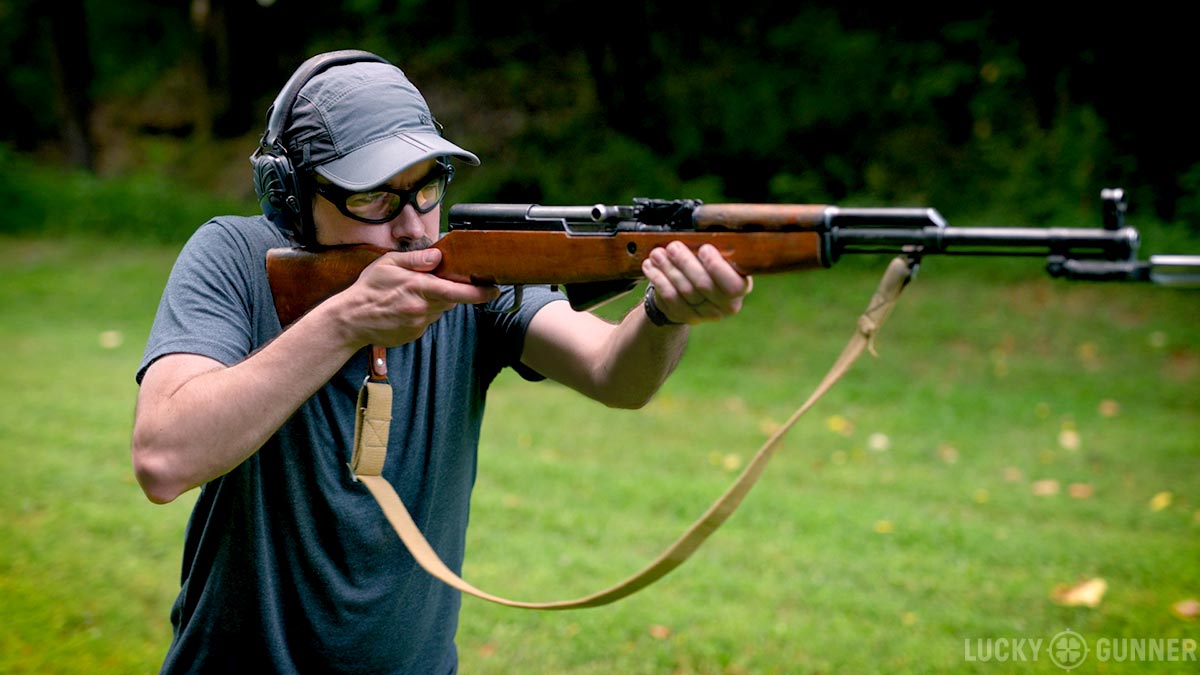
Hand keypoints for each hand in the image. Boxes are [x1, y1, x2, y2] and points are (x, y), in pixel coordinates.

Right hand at [331, 247, 498, 346]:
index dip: (480, 292)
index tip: (494, 290)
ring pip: (438, 310)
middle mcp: (423, 309)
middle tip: (429, 283)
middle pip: (450, 300)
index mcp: (419, 289)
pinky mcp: (414, 334)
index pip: (458, 292)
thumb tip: (438, 256)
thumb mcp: (388, 264)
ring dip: (432, 302)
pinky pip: (426, 321)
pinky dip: (421, 313)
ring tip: (408, 295)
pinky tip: (402, 308)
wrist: (350, 320)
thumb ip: (416, 260)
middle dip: (447, 291)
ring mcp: (419, 324)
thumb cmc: (368, 289)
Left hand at [641, 241, 752, 324]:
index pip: (733, 285)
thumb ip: (713, 249)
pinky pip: (670, 298)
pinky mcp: (687, 316)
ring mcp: (706, 314)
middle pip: (704, 285)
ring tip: (657, 254)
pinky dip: (658, 280)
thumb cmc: (706, 266)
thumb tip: (700, 235)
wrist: (693, 291)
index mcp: (741, 287)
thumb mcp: (716, 255)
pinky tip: (651, 267)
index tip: (704, 248)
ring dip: (668, 268)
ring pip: (684, 290)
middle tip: (673, 246)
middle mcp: (727, 305)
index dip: (717, 267)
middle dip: (686, 262)